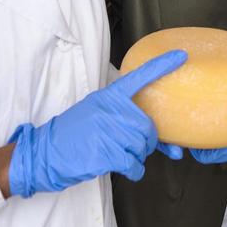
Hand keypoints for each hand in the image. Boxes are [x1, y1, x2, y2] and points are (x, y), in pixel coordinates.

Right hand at [8, 50, 185, 196]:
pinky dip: (133, 170)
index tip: (181, 56)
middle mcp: (109, 109)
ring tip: (116, 153)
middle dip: (145, 142)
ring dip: (135, 157)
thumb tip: (159, 139)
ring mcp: (107, 130)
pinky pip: (134, 163)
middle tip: (130, 146)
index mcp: (108, 96)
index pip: (139, 77)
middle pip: (147, 127)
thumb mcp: (95, 114)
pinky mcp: (106, 152)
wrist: (46, 152)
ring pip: (142, 147)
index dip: (161, 66)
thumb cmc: (75, 135)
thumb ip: (124, 118)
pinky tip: (122, 167)